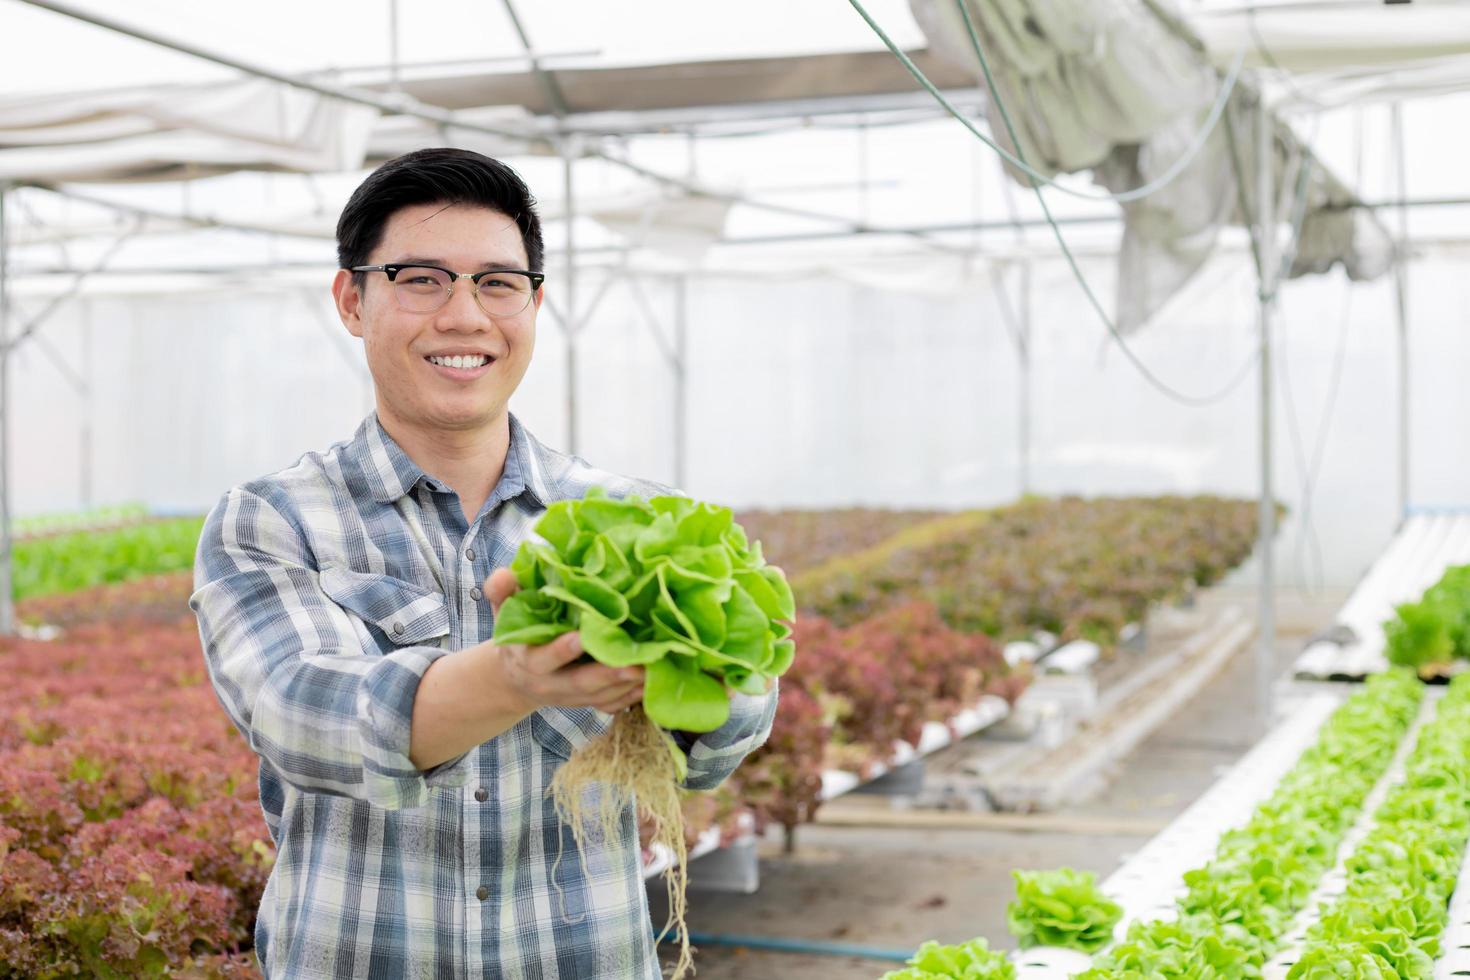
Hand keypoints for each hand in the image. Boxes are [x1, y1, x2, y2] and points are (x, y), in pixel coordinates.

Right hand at [485, 567, 643, 714]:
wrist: (516, 679)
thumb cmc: (517, 634)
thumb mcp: (504, 611)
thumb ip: (502, 592)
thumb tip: (505, 574)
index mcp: (527, 658)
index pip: (543, 658)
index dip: (561, 650)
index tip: (581, 637)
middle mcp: (549, 682)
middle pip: (580, 684)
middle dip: (607, 675)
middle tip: (635, 665)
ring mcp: (570, 696)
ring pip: (600, 697)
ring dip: (627, 687)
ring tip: (653, 671)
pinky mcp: (587, 703)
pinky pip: (611, 705)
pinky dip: (632, 697)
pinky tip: (653, 683)